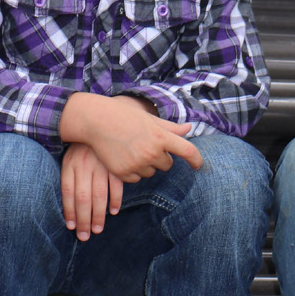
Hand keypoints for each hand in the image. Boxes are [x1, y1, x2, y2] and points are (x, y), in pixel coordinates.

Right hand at [59, 93, 202, 180]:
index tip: (198, 165)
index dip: (196, 160)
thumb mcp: (150, 119)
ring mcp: (138, 163)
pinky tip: (122, 157)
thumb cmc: (125, 116)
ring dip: (145, 165)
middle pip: (167, 165)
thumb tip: (190, 127)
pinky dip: (132, 172)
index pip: (188, 151)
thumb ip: (171, 127)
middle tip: (144, 144)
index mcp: (161, 136)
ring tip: (131, 149)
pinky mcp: (124, 173)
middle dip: (160, 157)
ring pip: (151, 173)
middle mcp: (152, 152)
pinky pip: (136, 179)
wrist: (96, 120)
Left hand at [61, 144, 124, 239]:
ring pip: (99, 195)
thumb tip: (69, 205)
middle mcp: (84, 166)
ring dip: (98, 215)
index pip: (68, 192)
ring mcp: (101, 165)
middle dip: (83, 219)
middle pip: (82, 198)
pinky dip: (115, 200)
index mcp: (70, 164)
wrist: (100, 121)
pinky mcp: (116, 164)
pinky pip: (116, 185)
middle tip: (85, 236)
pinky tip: (113, 212)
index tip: (71, 227)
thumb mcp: (71, 157)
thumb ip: (70, 177)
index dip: (69, 212)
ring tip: (97, 230)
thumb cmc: (84, 146)